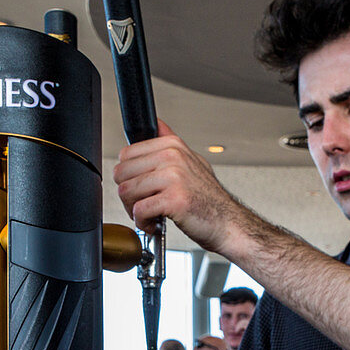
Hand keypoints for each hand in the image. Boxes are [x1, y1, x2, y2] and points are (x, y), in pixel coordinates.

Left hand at [113, 120, 246, 255]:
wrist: (228, 222)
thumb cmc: (208, 198)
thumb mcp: (192, 161)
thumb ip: (171, 142)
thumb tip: (157, 125)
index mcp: (172, 145)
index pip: (126, 154)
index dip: (127, 176)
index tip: (140, 188)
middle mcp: (172, 157)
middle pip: (121, 173)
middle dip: (127, 194)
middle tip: (142, 204)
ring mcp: (173, 177)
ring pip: (126, 192)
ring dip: (133, 210)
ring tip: (149, 215)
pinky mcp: (173, 199)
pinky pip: (139, 211)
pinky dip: (142, 223)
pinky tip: (154, 224)